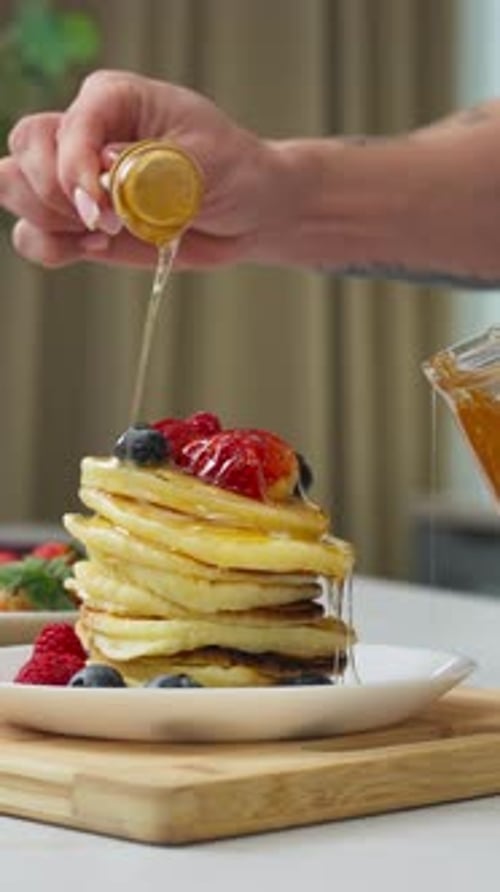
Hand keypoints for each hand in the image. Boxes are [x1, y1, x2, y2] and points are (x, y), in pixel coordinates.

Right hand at [0, 70, 289, 268]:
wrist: (249, 211)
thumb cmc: (232, 171)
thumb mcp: (204, 162)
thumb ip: (151, 171)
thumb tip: (105, 183)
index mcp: (111, 99)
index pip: (66, 128)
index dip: (74, 170)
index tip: (102, 209)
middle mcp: (84, 132)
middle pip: (26, 152)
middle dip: (56, 194)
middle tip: (105, 221)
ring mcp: (75, 178)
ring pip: (16, 189)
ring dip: (49, 221)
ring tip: (102, 234)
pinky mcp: (79, 221)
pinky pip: (33, 234)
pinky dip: (52, 248)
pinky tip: (94, 248)